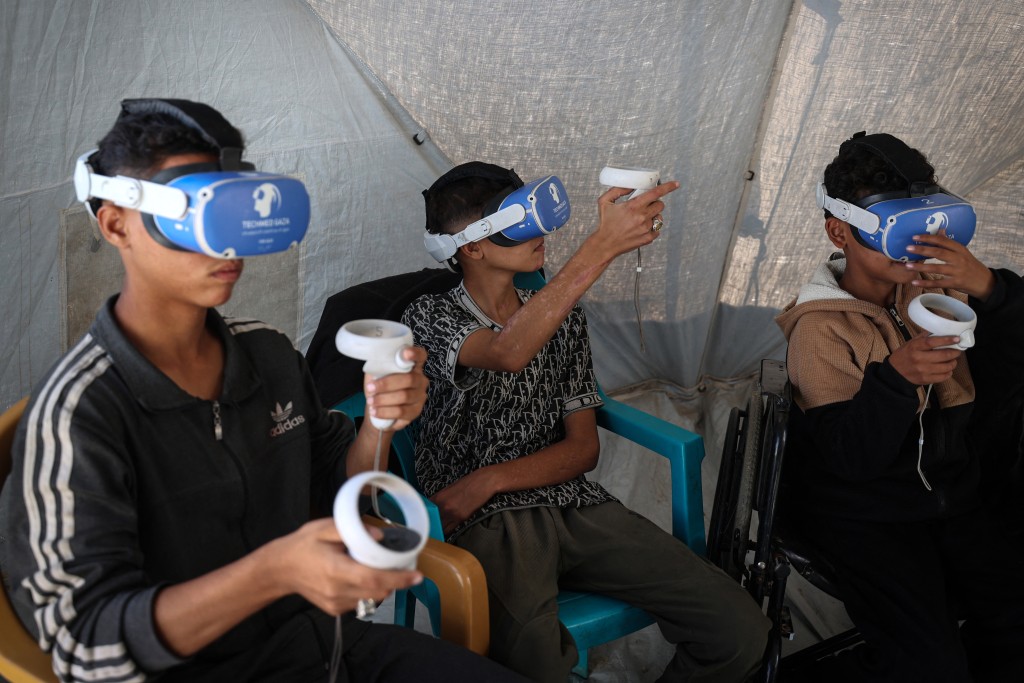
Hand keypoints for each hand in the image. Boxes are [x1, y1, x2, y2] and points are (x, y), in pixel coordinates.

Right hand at [267, 518, 421, 614]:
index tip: (417, 576)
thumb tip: (380, 535)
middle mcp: (337, 591)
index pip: (373, 579)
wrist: (279, 569)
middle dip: (396, 581)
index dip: (398, 579)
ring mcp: (335, 604)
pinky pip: (361, 602)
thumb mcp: (325, 527)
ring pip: (372, 599)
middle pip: (378, 592)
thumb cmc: (303, 545)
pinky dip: (368, 590)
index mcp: (335, 570)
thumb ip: (354, 530)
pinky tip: (359, 577)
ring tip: (377, 568)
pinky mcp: (335, 610)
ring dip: (382, 586)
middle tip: (403, 566)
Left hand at [365, 346, 428, 430]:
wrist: (378, 409)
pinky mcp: (416, 411)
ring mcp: (420, 396)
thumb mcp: (377, 373)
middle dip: (387, 384)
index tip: (405, 353)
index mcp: (413, 366)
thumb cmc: (379, 386)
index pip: (420, 356)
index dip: (415, 354)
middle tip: (370, 388)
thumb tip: (376, 360)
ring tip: (370, 401)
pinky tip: (375, 411)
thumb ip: (380, 366)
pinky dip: (386, 412)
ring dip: (384, 399)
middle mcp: (420, 380)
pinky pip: (402, 412)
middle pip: (409, 379)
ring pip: (405, 396)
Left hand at [430, 470, 495, 534]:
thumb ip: (440, 499)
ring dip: (438, 529)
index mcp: (438, 497)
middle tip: (430, 528)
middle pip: (431, 520)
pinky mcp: (461, 518)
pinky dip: (446, 531)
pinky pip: (449, 529)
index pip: (426, 511)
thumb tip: (433, 508)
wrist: (483, 482)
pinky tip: (446, 531)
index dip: (425, 517)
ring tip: (437, 531)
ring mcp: (451, 513)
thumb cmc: (468, 483)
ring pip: (439, 527)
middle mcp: (443, 506)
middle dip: (431, 524)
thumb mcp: (449, 489)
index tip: (425, 520)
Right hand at [595, 181, 679, 257]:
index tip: (675, 184)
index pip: (655, 193)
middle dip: (655, 203)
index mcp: (633, 206)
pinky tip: (641, 228)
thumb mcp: (604, 202)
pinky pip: (657, 229)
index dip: (667, 187)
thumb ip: (617, 190)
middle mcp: (642, 217)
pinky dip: (652, 227)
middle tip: (645, 206)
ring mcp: (646, 228)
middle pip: (660, 204)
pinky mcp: (648, 238)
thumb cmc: (605, 224)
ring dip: (653, 215)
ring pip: (659, 217)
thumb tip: (630, 186)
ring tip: (641, 219)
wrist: (605, 244)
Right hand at [888, 332, 962, 385]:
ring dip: (953, 363)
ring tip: (953, 360)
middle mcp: (918, 359)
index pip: (932, 342)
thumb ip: (924, 337)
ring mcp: (922, 370)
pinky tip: (948, 369)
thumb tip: (940, 331)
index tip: (957, 339)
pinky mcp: (925, 380)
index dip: (946, 340)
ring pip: (946, 367)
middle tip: (957, 351)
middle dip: (954, 352)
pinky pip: (943, 377)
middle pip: (943, 355)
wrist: (894, 372)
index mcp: (914, 347)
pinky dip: (949, 372)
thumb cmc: (904, 355)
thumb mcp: (910, 343)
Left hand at [904, 230, 994, 300]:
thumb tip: (940, 230)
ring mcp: (957, 271)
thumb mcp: (963, 252)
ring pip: (936, 268)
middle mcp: (959, 259)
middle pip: (938, 253)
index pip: (943, 241)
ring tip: (907, 265)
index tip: (915, 237)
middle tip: (908, 248)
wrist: (985, 282)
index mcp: (960, 249)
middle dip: (922, 250)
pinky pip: (938, 283)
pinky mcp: (955, 283)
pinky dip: (925, 283)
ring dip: (921, 267)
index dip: (928, 238)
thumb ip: (950, 243)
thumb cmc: (970, 265)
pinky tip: (915, 282)